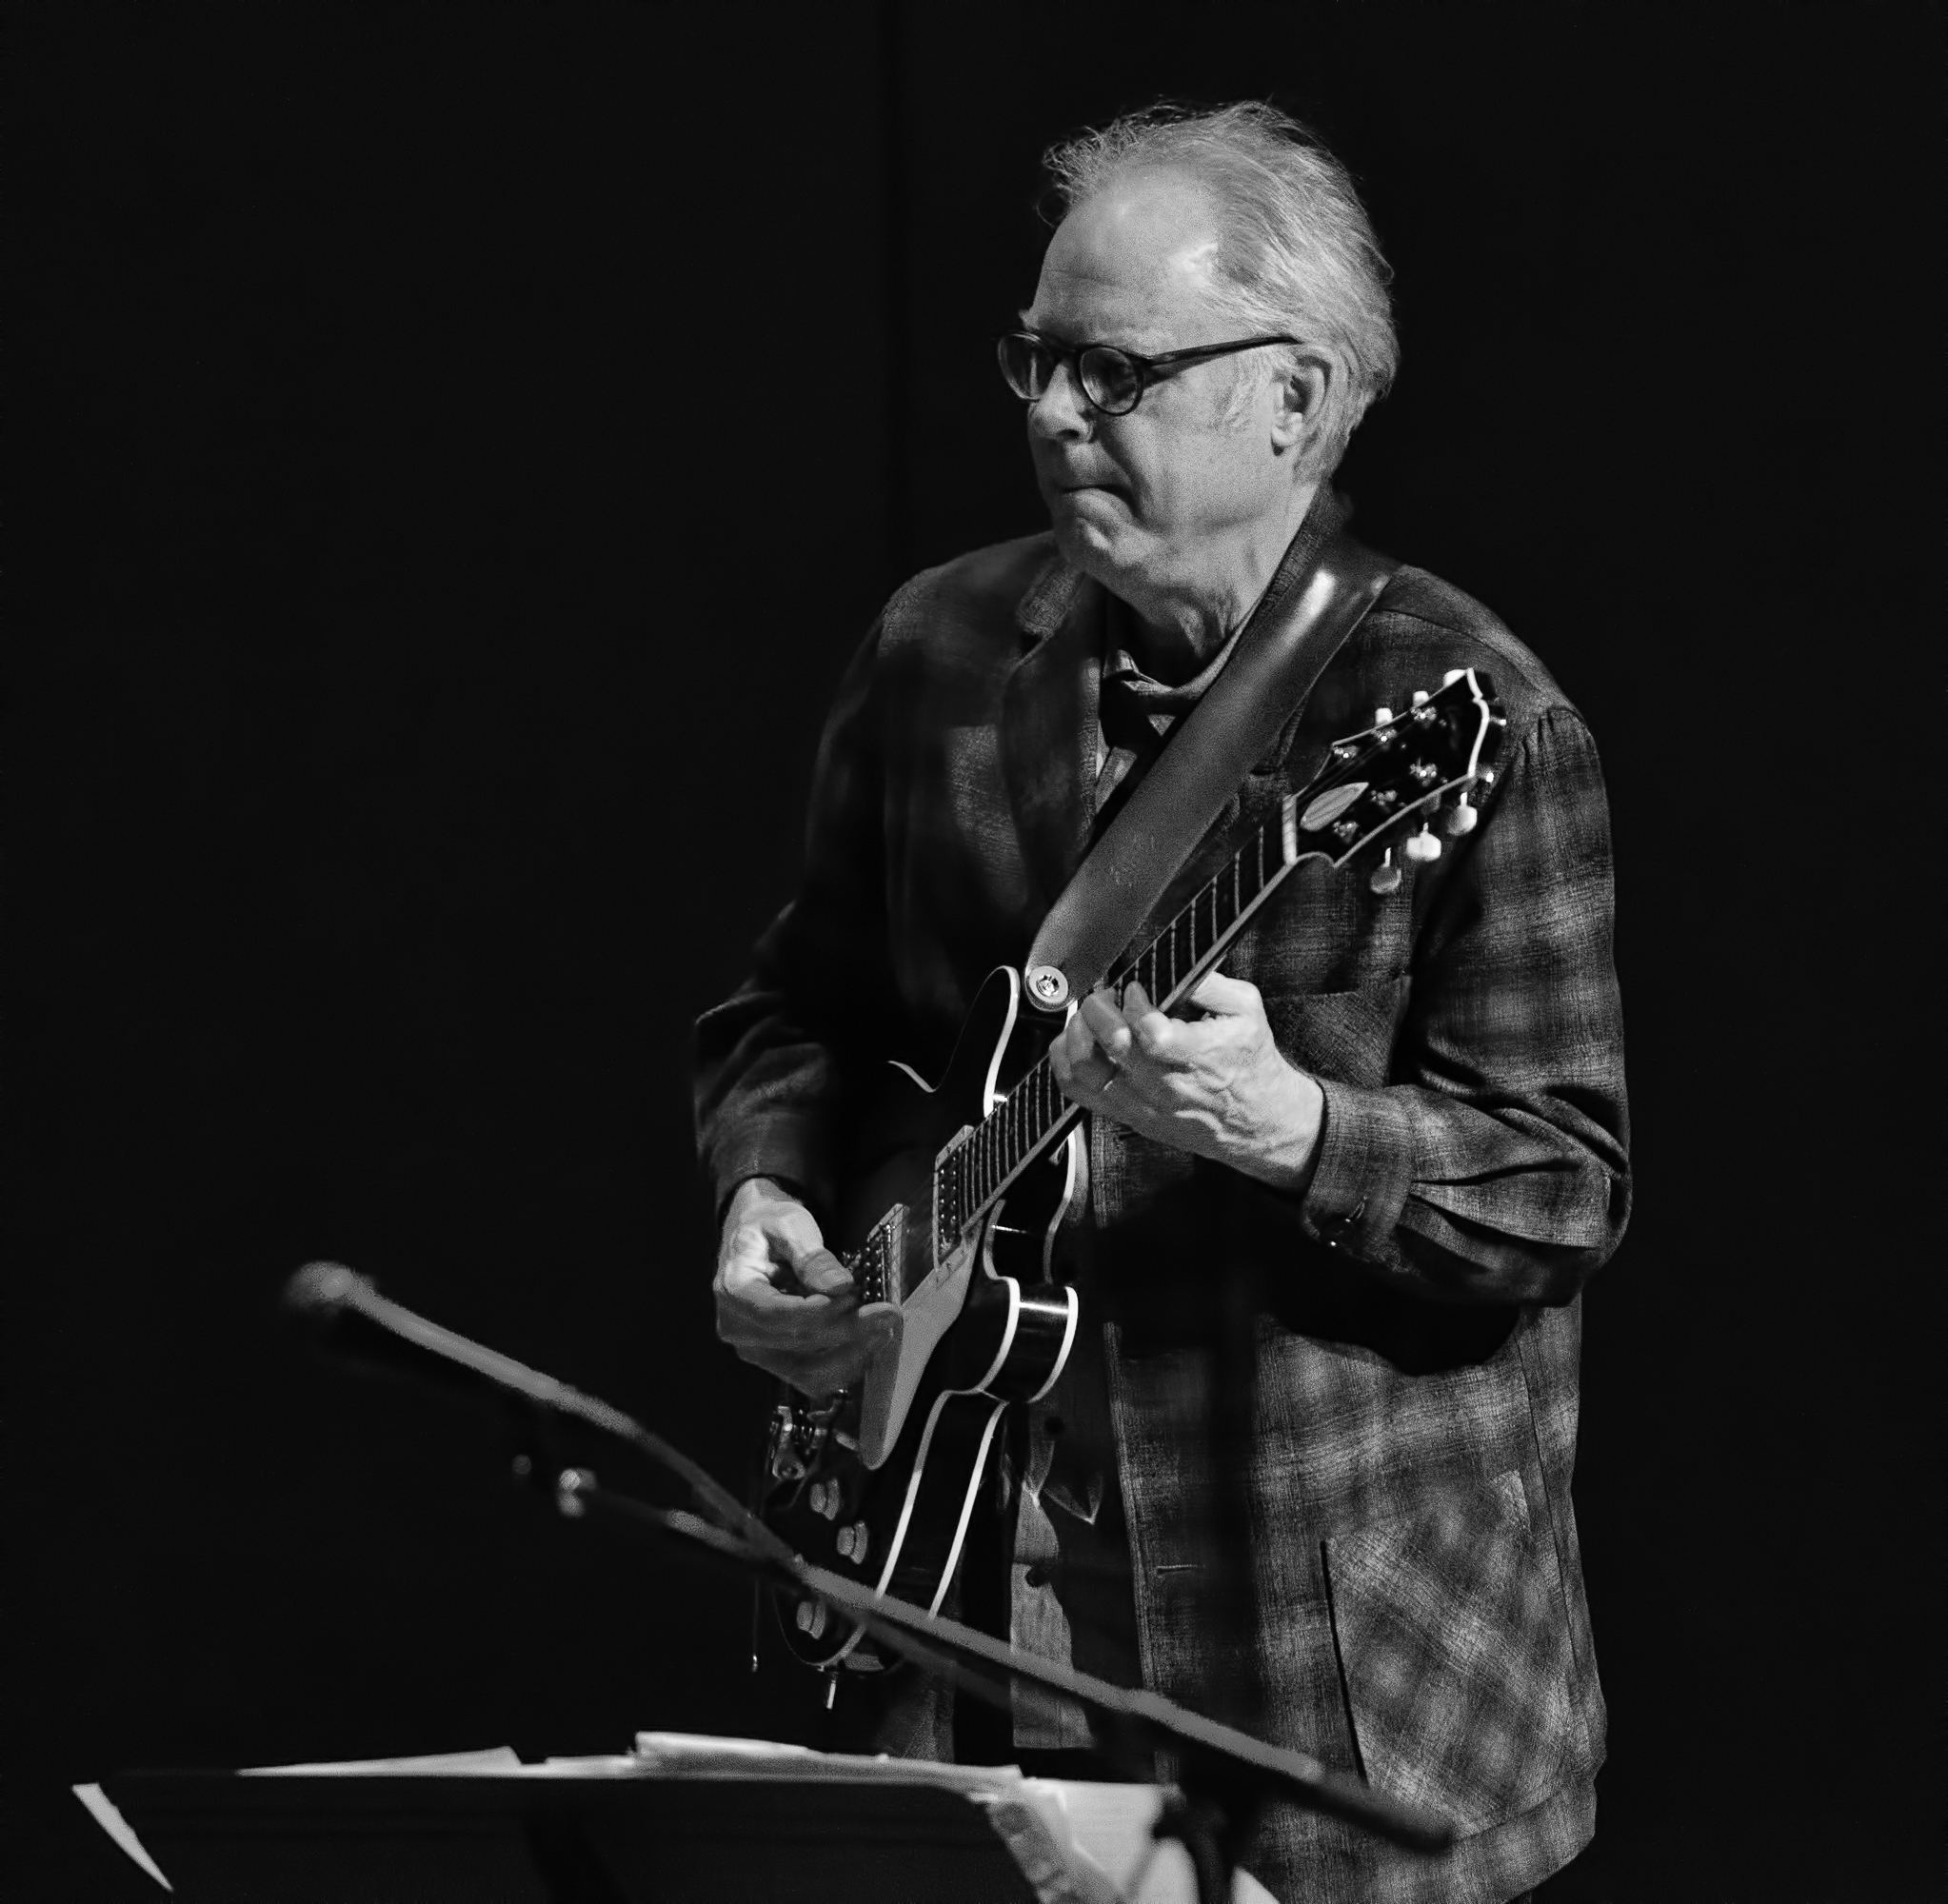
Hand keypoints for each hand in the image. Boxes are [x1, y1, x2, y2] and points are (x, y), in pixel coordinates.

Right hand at [714, 1176, 892, 1394]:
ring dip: (850, 1353)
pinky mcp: (775, 1360)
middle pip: (797, 1340)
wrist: (758, 1239)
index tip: (852, 1296)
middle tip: (885, 1311)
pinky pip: (811, 1377)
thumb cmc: (770, 1227)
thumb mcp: (790, 1225)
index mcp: (733, 1290)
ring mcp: (756, 1349)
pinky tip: (867, 1343)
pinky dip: (842, 1365)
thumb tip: (841, 1286)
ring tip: (882, 1329)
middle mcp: (738, 1328)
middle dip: (846, 1327)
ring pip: (807, 1369)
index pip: (775, 1314)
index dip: (817, 1312)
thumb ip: (813, 1257)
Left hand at [1050, 971, 1325, 1191]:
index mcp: (1200, 1056)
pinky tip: (1077, 1040)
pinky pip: (1078, 1091)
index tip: (1136, 987)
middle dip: (1100, 1007)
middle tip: (1108, 995)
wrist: (1257, 1122)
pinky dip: (1065, 1061)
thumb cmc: (1250, 1063)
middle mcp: (1167, 1086)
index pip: (1150, 1031)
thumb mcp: (1247, 1010)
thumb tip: (1171, 960)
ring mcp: (1142, 1105)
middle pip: (1113, 1045)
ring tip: (1091, 1016)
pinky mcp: (1127, 1116)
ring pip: (1086, 1069)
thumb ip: (1209, 981)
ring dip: (1078, 1032)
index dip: (1134, 1000)